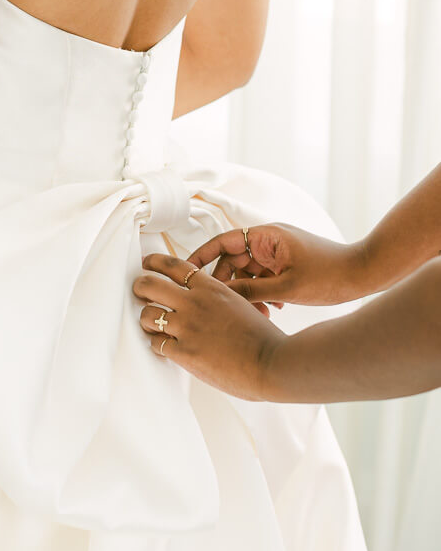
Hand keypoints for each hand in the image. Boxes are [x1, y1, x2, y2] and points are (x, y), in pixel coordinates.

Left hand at [132, 253, 285, 401]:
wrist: (272, 363)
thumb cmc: (264, 338)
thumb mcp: (241, 305)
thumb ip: (219, 299)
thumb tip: (206, 298)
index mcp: (211, 288)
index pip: (174, 265)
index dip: (155, 261)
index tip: (147, 262)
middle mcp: (195, 303)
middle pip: (150, 284)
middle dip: (139, 287)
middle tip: (139, 293)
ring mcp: (187, 327)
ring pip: (147, 314)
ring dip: (146, 320)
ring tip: (152, 325)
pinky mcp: (184, 352)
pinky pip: (155, 343)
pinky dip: (157, 344)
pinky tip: (164, 347)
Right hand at [186, 223, 368, 306]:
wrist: (366, 274)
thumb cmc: (331, 275)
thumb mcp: (286, 287)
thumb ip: (250, 291)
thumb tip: (220, 296)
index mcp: (267, 236)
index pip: (222, 242)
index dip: (200, 258)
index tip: (184, 274)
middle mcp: (269, 241)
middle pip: (233, 262)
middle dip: (229, 286)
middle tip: (226, 308)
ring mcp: (277, 254)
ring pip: (247, 275)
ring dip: (247, 294)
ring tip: (259, 314)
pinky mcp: (286, 266)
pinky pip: (262, 280)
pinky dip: (262, 295)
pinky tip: (273, 311)